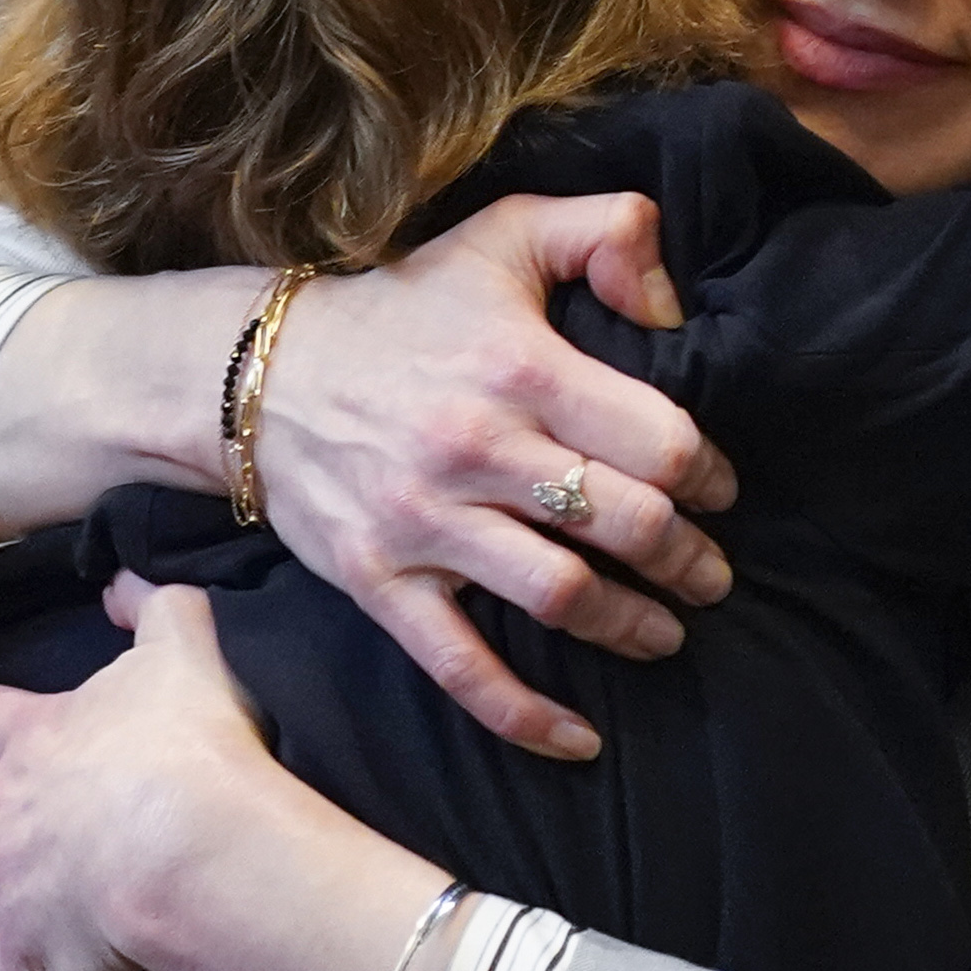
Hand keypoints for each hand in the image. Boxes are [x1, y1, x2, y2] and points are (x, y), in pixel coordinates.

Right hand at [256, 193, 740, 758]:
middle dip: (689, 560)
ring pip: (562, 597)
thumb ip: (605, 232)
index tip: (721, 489)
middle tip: (711, 574)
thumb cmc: (402, 306)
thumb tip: (676, 303)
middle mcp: (475, 449)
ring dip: (634, 627)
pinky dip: (526, 715)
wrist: (250, 371)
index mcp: (520, 367)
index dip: (708, 474)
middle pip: (626, 525)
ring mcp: (425, 525)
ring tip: (668, 633)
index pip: (657, 442)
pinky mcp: (380, 584)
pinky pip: (461, 668)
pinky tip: (582, 739)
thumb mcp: (503, 235)